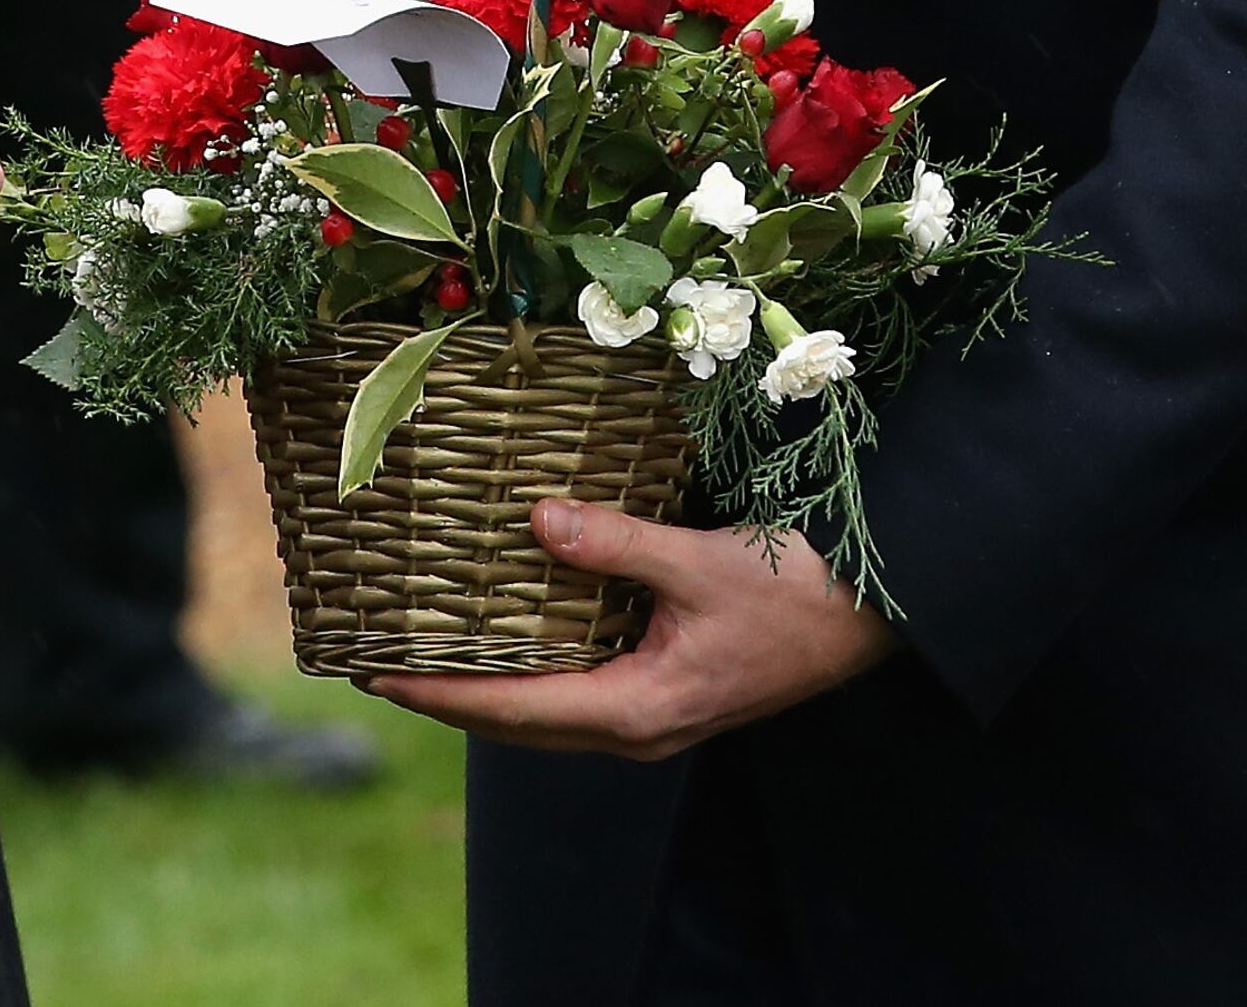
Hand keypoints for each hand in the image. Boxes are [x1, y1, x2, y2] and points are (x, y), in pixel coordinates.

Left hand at [366, 501, 895, 759]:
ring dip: (483, 687)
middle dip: (445, 697)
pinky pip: (574, 690)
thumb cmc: (795, 592)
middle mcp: (637, 727)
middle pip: (516, 724)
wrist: (871, 615)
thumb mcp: (699, 561)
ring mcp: (652, 715)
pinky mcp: (665, 690)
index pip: (512, 710)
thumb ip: (615, 543)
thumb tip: (535, 519)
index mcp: (639, 709)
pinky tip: (501, 632)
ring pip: (544, 712)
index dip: (438, 694)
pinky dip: (527, 670)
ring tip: (420, 649)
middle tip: (375, 661)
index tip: (375, 673)